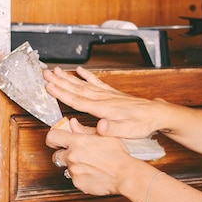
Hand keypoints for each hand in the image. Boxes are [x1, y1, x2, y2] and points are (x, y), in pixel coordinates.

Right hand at [44, 66, 161, 138]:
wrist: (156, 114)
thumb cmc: (142, 124)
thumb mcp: (128, 131)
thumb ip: (113, 129)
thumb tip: (100, 127)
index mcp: (103, 109)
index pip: (78, 100)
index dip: (62, 94)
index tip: (48, 86)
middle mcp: (104, 99)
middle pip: (77, 89)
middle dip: (60, 82)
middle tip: (45, 73)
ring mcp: (108, 95)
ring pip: (84, 84)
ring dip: (69, 77)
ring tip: (56, 70)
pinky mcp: (113, 94)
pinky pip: (97, 83)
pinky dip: (88, 76)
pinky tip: (80, 71)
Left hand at [46, 118, 140, 195]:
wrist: (124, 175)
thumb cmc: (117, 155)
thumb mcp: (104, 136)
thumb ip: (85, 129)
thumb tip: (73, 124)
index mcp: (77, 142)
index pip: (52, 137)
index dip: (53, 138)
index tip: (56, 140)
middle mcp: (72, 156)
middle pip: (57, 155)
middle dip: (64, 154)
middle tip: (77, 154)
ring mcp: (74, 171)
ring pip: (67, 167)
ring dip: (74, 166)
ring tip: (89, 164)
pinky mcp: (78, 183)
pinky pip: (75, 179)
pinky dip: (81, 176)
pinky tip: (92, 173)